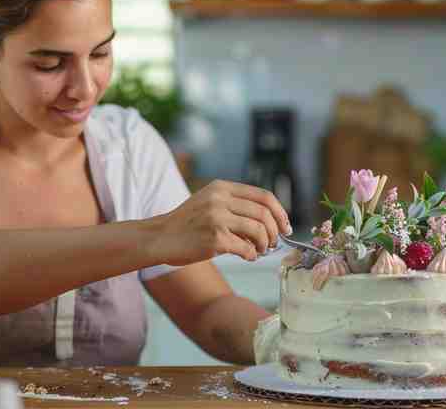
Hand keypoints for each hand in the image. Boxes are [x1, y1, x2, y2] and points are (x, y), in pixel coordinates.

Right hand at [145, 180, 291, 265]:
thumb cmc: (187, 224)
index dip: (280, 212)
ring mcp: (217, 218)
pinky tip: (248, 257)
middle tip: (273, 243)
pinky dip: (252, 255)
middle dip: (275, 232)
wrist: (160, 237)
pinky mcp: (215, 238)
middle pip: (264, 214)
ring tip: (260, 251)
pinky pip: (246, 248)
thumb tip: (270, 222)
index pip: (264, 196)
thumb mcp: (209, 202)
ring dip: (265, 244)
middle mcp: (220, 199)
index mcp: (221, 188)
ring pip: (259, 231)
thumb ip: (235, 205)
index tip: (285, 226)